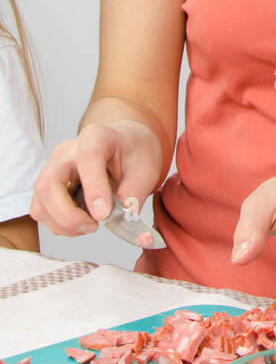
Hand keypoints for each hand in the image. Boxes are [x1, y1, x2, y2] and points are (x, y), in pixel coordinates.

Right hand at [30, 120, 162, 236]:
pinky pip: (42, 211)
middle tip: (95, 226)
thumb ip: (134, 194)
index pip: (87, 159)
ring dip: (63, 224)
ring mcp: (53, 169)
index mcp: (96, 138)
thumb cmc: (135, 153)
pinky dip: (60, 225)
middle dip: (68, 215)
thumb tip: (124, 220)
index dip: (94, 188)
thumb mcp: (147, 170)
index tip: (105, 214)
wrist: (125, 145)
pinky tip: (82, 223)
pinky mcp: (48, 187)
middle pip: (49, 185)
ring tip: (91, 225)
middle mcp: (67, 152)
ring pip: (40, 203)